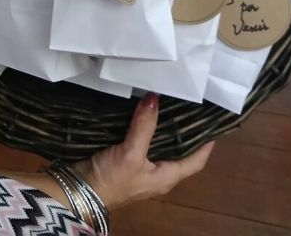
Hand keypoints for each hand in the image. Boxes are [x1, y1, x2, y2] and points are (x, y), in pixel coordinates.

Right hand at [73, 93, 214, 209]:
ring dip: (164, 125)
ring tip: (169, 100)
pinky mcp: (123, 159)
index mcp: (166, 177)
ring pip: (159, 143)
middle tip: (190, 102)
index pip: (196, 161)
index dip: (206, 144)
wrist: (78, 192)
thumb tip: (155, 97)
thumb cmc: (112, 179)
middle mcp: (157, 173)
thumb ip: (144, 126)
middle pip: (178, 150)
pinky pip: (141, 139)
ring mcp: (140, 166)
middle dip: (184, 129)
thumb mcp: (131, 153)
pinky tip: (144, 109)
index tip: (213, 122)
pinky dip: (145, 125)